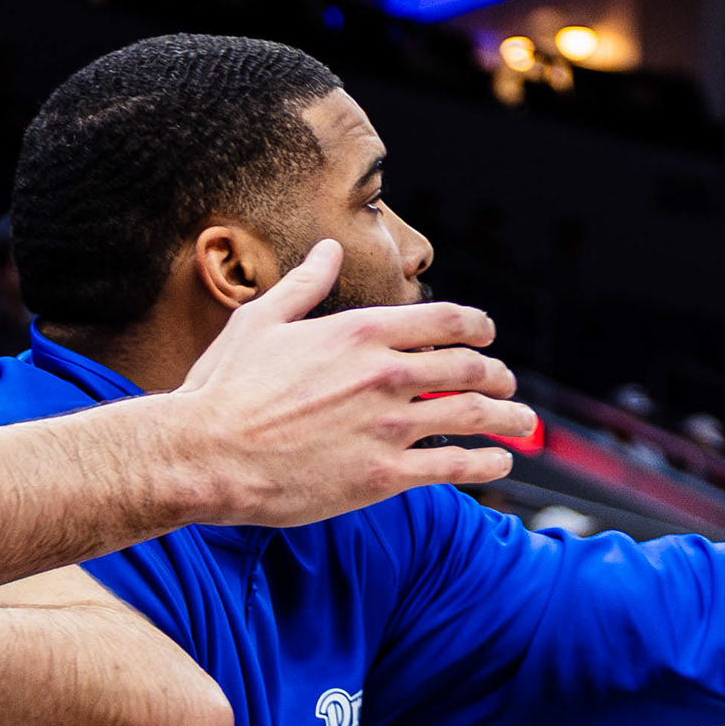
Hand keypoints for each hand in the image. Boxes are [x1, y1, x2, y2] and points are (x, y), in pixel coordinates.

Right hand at [170, 246, 541, 518]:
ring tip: (522, 423)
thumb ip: (305, 285)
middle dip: (498, 375)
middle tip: (507, 384)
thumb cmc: (224, 388)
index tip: (489, 336)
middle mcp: (385, 374)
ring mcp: (388, 426)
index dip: (479, 326)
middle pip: (471, 368)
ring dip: (508, 418)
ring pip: (475, 416)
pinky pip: (455, 467)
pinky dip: (486, 463)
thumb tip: (328, 250)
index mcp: (361, 332)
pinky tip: (498, 463)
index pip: (446, 319)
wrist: (202, 453)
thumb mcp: (261, 322)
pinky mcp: (384, 475)